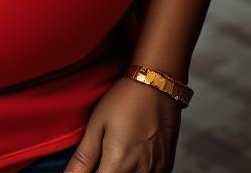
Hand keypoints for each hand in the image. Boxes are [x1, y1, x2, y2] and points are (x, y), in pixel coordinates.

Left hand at [63, 77, 181, 171]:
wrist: (158, 86)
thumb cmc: (126, 99)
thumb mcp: (97, 123)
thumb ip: (84, 156)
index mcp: (119, 163)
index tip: (85, 167)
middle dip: (103, 171)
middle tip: (100, 158)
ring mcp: (157, 172)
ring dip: (119, 171)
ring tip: (114, 155)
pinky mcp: (167, 168)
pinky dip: (135, 172)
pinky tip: (129, 158)